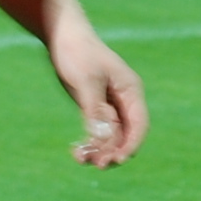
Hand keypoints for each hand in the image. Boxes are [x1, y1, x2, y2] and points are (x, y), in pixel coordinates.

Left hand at [49, 19, 146, 167]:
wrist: (62, 35)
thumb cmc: (78, 52)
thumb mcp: (86, 81)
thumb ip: (95, 110)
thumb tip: (104, 138)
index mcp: (130, 90)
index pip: (139, 124)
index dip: (131, 144)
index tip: (118, 160)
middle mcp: (123, 100)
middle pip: (125, 134)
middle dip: (113, 151)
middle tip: (96, 164)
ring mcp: (109, 105)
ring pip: (110, 136)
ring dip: (99, 150)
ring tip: (80, 159)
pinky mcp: (94, 107)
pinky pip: (97, 131)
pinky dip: (89, 142)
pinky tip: (77, 151)